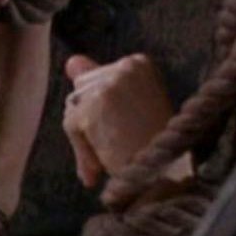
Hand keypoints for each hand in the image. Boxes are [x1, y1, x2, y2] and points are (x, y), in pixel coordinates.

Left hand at [62, 53, 175, 187]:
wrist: (165, 174)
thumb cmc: (151, 148)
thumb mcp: (129, 107)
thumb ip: (98, 83)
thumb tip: (71, 61)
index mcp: (138, 63)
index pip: (95, 79)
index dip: (101, 112)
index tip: (122, 130)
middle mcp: (126, 67)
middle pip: (81, 91)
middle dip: (90, 122)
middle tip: (118, 146)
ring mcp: (110, 84)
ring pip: (73, 109)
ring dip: (86, 138)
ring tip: (113, 154)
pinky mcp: (95, 104)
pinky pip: (71, 125)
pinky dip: (82, 148)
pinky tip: (102, 162)